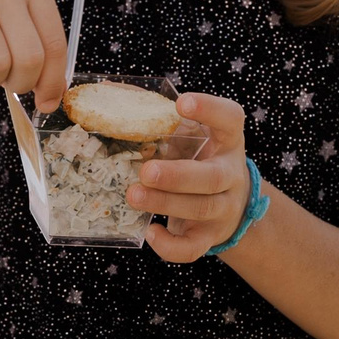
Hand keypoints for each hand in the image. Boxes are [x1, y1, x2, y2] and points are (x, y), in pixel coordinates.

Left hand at [134, 94, 252, 264]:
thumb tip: (108, 90)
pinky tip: (150, 232)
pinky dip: (171, 246)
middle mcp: (230, 173)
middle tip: (146, 170)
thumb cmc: (196, 157)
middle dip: (179, 175)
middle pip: (213, 177)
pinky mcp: (209, 236)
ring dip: (165, 203)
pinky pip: (194, 247)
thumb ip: (156, 115)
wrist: (228, 203)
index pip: (230, 118)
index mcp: (226, 139)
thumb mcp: (187, 135)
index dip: (210, 110)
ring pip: (202, 209)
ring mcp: (224, 207)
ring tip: (133, 195)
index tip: (181, 104)